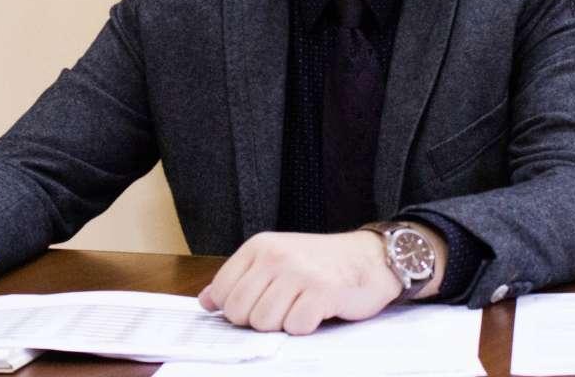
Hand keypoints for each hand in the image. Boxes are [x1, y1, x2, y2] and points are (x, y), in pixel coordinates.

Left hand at [197, 231, 401, 334]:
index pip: (221, 292)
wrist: (368, 257)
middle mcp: (276, 257)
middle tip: (282, 308)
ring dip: (282, 324)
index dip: (233, 309)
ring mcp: (299, 273)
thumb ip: (240, 279)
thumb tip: (205, 302)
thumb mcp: (275, 259)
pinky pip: (295, 327)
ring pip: (264, 323)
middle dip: (256, 320)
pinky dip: (305, 327)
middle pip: (238, 312)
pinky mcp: (322, 292)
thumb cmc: (319, 263)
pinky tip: (316, 311)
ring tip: (299, 307)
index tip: (253, 307)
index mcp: (259, 247)